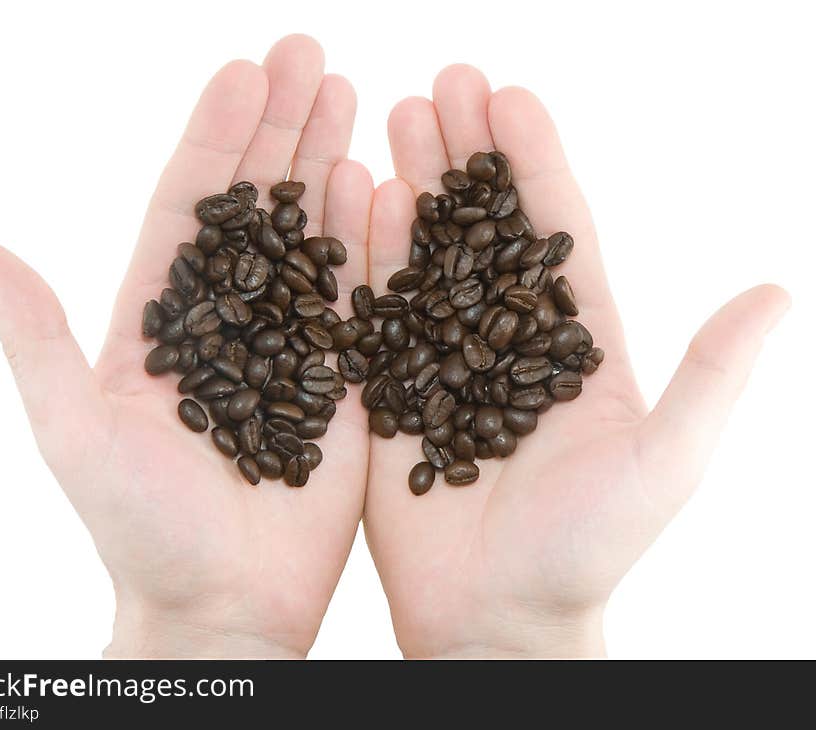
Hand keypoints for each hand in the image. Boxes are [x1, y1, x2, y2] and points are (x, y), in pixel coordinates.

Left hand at [0, 35, 372, 657]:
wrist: (223, 601)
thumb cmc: (140, 529)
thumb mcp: (73, 432)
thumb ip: (39, 340)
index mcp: (164, 321)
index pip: (191, 206)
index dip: (217, 136)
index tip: (245, 70)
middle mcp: (231, 320)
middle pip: (258, 205)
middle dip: (282, 126)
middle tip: (310, 55)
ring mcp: (291, 344)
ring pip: (311, 237)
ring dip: (328, 164)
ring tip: (353, 96)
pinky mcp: (342, 378)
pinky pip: (356, 296)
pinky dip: (368, 238)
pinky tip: (379, 184)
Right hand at [363, 66, 789, 657]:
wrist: (498, 616)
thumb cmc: (586, 551)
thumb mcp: (665, 462)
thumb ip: (711, 376)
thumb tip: (775, 290)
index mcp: (573, 343)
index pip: (554, 232)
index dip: (533, 163)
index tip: (509, 97)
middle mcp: (504, 339)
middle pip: (484, 227)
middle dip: (466, 154)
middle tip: (441, 84)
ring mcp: (442, 359)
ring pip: (427, 254)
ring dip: (413, 184)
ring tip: (393, 117)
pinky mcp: (391, 389)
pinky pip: (376, 309)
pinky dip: (366, 252)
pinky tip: (355, 197)